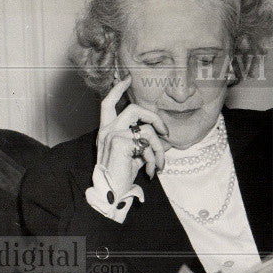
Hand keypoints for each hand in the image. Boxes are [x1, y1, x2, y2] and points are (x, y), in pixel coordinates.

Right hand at [96, 76, 169, 193]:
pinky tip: (152, 170)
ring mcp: (112, 134)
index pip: (108, 103)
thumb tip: (162, 137)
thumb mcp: (133, 156)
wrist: (111, 193)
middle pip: (133, 109)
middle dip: (154, 117)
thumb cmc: (121, 176)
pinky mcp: (121, 141)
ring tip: (160, 164)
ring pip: (146, 128)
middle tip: (166, 132)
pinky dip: (154, 157)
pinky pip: (148, 142)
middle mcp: (106, 130)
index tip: (127, 78)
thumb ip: (142, 143)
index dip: (118, 89)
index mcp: (106, 131)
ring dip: (159, 147)